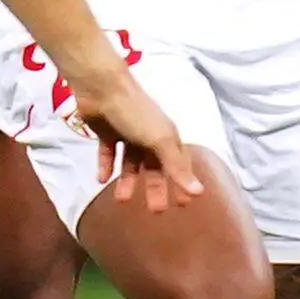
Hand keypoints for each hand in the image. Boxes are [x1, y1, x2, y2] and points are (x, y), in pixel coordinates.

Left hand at [66, 65, 205, 211]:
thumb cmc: (135, 113)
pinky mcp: (107, 132)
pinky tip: (100, 179)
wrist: (101, 88)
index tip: (182, 203)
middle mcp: (149, 136)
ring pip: (130, 163)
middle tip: (155, 210)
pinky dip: (105, 166)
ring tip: (122, 199)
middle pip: (154, 167)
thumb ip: (176, 166)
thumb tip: (199, 192)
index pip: (178, 164)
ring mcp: (127, 133)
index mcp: (166, 137)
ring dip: (127, 181)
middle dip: (155, 187)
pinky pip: (108, 153)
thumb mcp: (160, 141)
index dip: (182, 182)